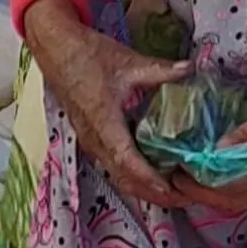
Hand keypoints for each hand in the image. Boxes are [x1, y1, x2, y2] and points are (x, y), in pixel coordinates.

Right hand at [22, 0, 187, 220]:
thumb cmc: (86, 55)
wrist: (55, 49)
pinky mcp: (90, 138)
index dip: (150, 178)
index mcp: (103, 121)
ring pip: (117, 175)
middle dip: (152, 193)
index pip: (128, 160)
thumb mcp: (127, 60)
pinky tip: (153, 174)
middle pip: (124, 178)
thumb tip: (191, 69)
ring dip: (143, 188)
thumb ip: (161, 69)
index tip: (171, 190)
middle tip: (183, 199)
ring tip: (172, 192)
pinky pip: (112, 165)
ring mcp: (90, 140)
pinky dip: (133, 176)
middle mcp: (94, 138)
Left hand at [165, 50, 246, 216]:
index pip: (228, 188)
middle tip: (176, 178)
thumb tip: (215, 154)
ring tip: (193, 176)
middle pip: (234, 200)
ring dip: (217, 192)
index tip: (176, 172)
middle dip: (202, 194)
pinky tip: (222, 170)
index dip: (199, 185)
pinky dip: (234, 185)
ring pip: (245, 197)